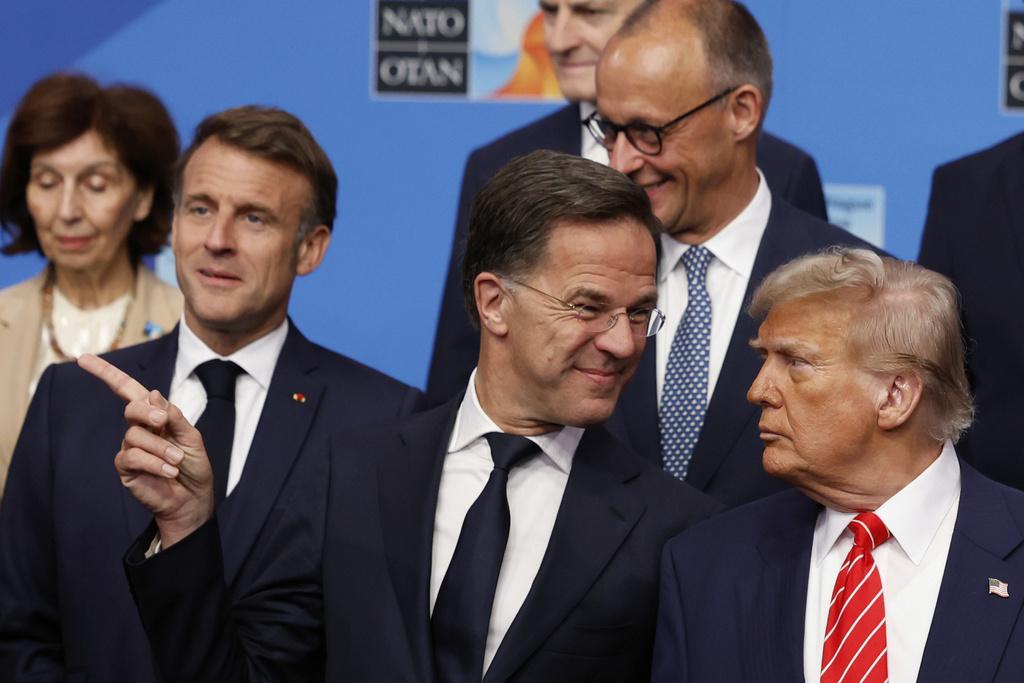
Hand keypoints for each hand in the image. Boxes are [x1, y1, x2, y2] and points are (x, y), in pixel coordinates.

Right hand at [78, 353, 214, 547]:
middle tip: (164, 423)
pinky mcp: (125, 468)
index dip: (106, 373)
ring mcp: (130, 448)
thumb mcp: (191, 437)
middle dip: (147, 412)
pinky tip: (168, 471)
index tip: (82, 358)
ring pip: (135, 436)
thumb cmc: (193, 466)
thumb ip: (173, 416)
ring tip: (176, 462)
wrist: (193, 498)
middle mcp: (139, 429)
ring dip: (161, 448)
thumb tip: (152, 393)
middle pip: (131, 408)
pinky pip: (131, 457)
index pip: (127, 390)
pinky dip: (153, 462)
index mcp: (155, 416)